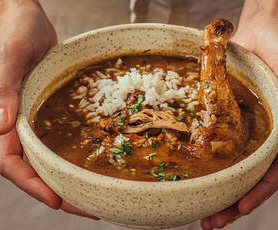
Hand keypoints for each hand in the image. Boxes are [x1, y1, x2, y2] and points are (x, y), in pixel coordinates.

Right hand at [0, 0, 97, 219]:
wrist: (25, 18)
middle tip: (87, 208)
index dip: (32, 184)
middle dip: (57, 190)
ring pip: (44, 158)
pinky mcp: (43, 112)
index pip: (10, 161)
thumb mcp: (9, 56)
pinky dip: (67, 156)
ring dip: (65, 178)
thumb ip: (3, 87)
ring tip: (92, 195)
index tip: (56, 200)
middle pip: (32, 168)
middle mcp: (14, 125)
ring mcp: (30, 120)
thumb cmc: (13, 31)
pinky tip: (87, 164)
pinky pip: (54, 140)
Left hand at [201, 0, 277, 228]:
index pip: (270, 172)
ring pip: (228, 162)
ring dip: (215, 186)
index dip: (257, 193)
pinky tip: (189, 169)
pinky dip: (204, 156)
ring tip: (198, 207)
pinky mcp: (224, 116)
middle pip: (246, 175)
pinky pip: (213, 138)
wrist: (260, 30)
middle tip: (210, 222)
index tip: (239, 210)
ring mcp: (241, 128)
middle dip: (230, 200)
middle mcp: (260, 136)